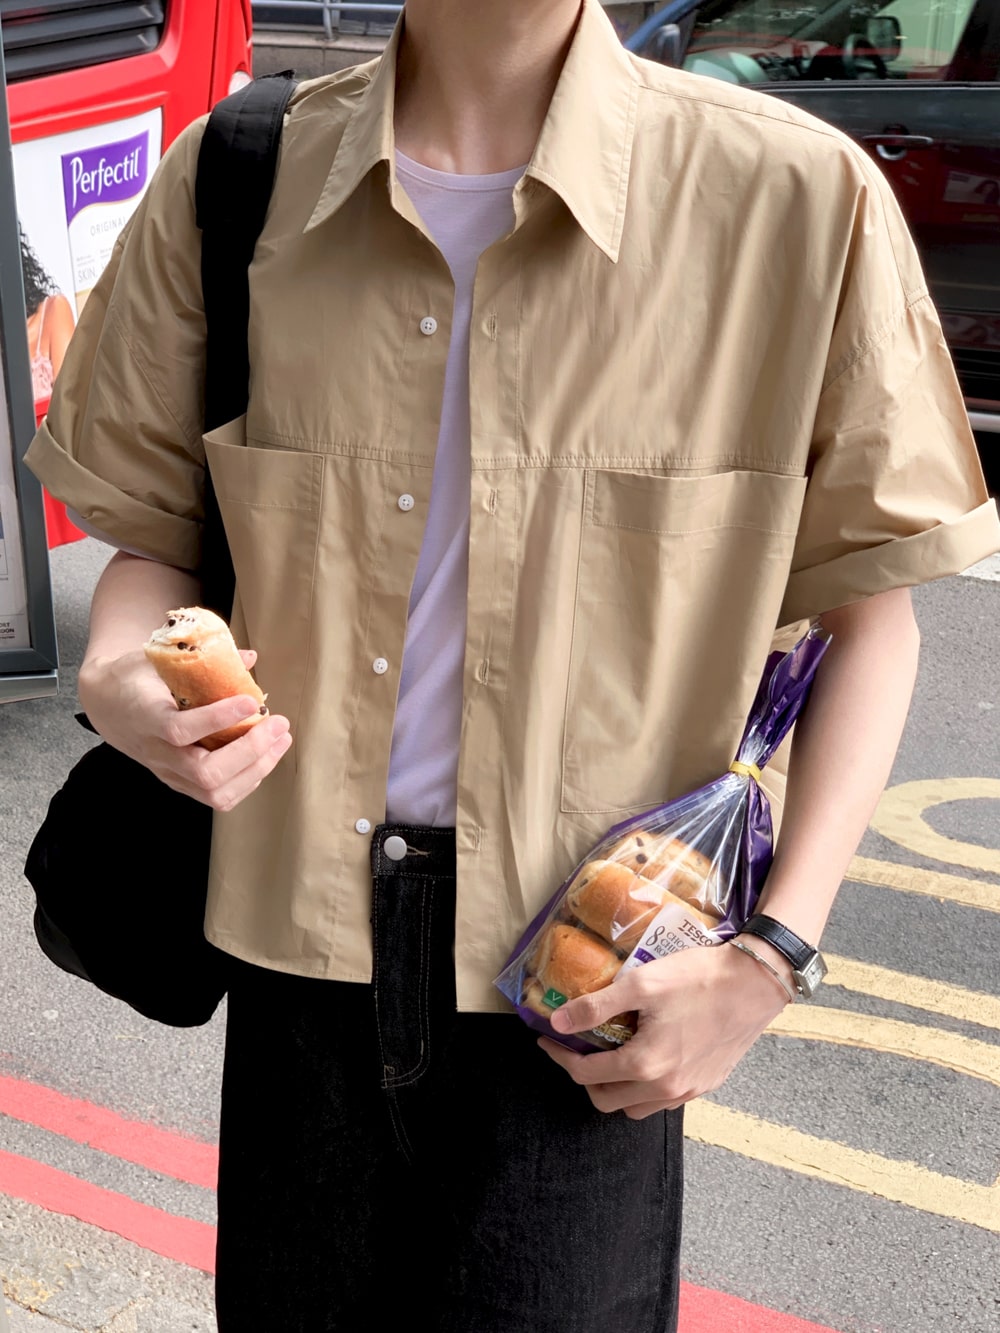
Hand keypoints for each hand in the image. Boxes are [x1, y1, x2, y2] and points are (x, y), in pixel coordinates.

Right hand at [78, 647, 292, 811]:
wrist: (106, 704)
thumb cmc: (136, 677)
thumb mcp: (157, 656)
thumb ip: (199, 657)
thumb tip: (250, 657)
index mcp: (146, 717)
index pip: (181, 730)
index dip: (218, 719)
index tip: (251, 700)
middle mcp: (157, 753)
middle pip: (205, 772)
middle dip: (250, 750)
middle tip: (278, 723)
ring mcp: (168, 772)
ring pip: (214, 792)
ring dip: (256, 768)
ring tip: (280, 740)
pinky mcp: (179, 783)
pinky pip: (217, 796)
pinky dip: (248, 781)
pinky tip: (265, 757)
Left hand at [538, 942, 789, 1118]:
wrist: (755, 983)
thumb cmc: (698, 979)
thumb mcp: (641, 984)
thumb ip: (596, 1007)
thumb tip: (559, 1022)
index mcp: (646, 1065)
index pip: (586, 1074)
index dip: (560, 1056)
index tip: (549, 1038)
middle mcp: (666, 1089)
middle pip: (606, 1100)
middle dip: (584, 1078)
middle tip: (578, 1049)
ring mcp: (689, 1091)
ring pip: (635, 1107)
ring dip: (614, 1087)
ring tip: (610, 1054)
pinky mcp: (706, 1085)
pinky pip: (662, 1100)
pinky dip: (643, 1087)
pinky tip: (645, 1056)